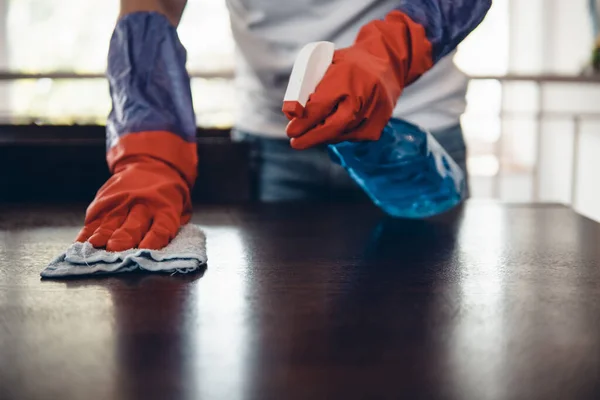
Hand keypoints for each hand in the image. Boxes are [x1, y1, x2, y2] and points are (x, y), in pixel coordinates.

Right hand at [76, 155, 191, 250]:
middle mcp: (142, 206)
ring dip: (101, 236)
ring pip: (110, 222)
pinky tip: (81, 243)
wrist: (151, 166)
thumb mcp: (178, 210)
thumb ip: (168, 231)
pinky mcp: (104, 201)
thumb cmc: (166, 199)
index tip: (143, 251)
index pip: (160, 228)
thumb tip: (153, 257)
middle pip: (132, 226)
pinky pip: (94, 219)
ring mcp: (121, 203)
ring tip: (95, 246)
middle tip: (114, 250)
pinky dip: (86, 233)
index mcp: (165, 210)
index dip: (152, 241)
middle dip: (122, 239)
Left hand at [284, 11, 432, 149]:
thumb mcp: (327, 64)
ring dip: (323, 136)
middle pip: (332, 127)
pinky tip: (333, 129)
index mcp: (345, 76)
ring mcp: (373, 113)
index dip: (303, 122)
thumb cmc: (350, 64)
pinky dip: (339, 134)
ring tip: (312, 133)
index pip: (320, 106)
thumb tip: (292, 115)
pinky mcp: (378, 126)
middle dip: (311, 137)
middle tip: (296, 143)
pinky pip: (352, 136)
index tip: (291, 131)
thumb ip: (309, 87)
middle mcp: (362, 96)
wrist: (387, 65)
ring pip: (341, 134)